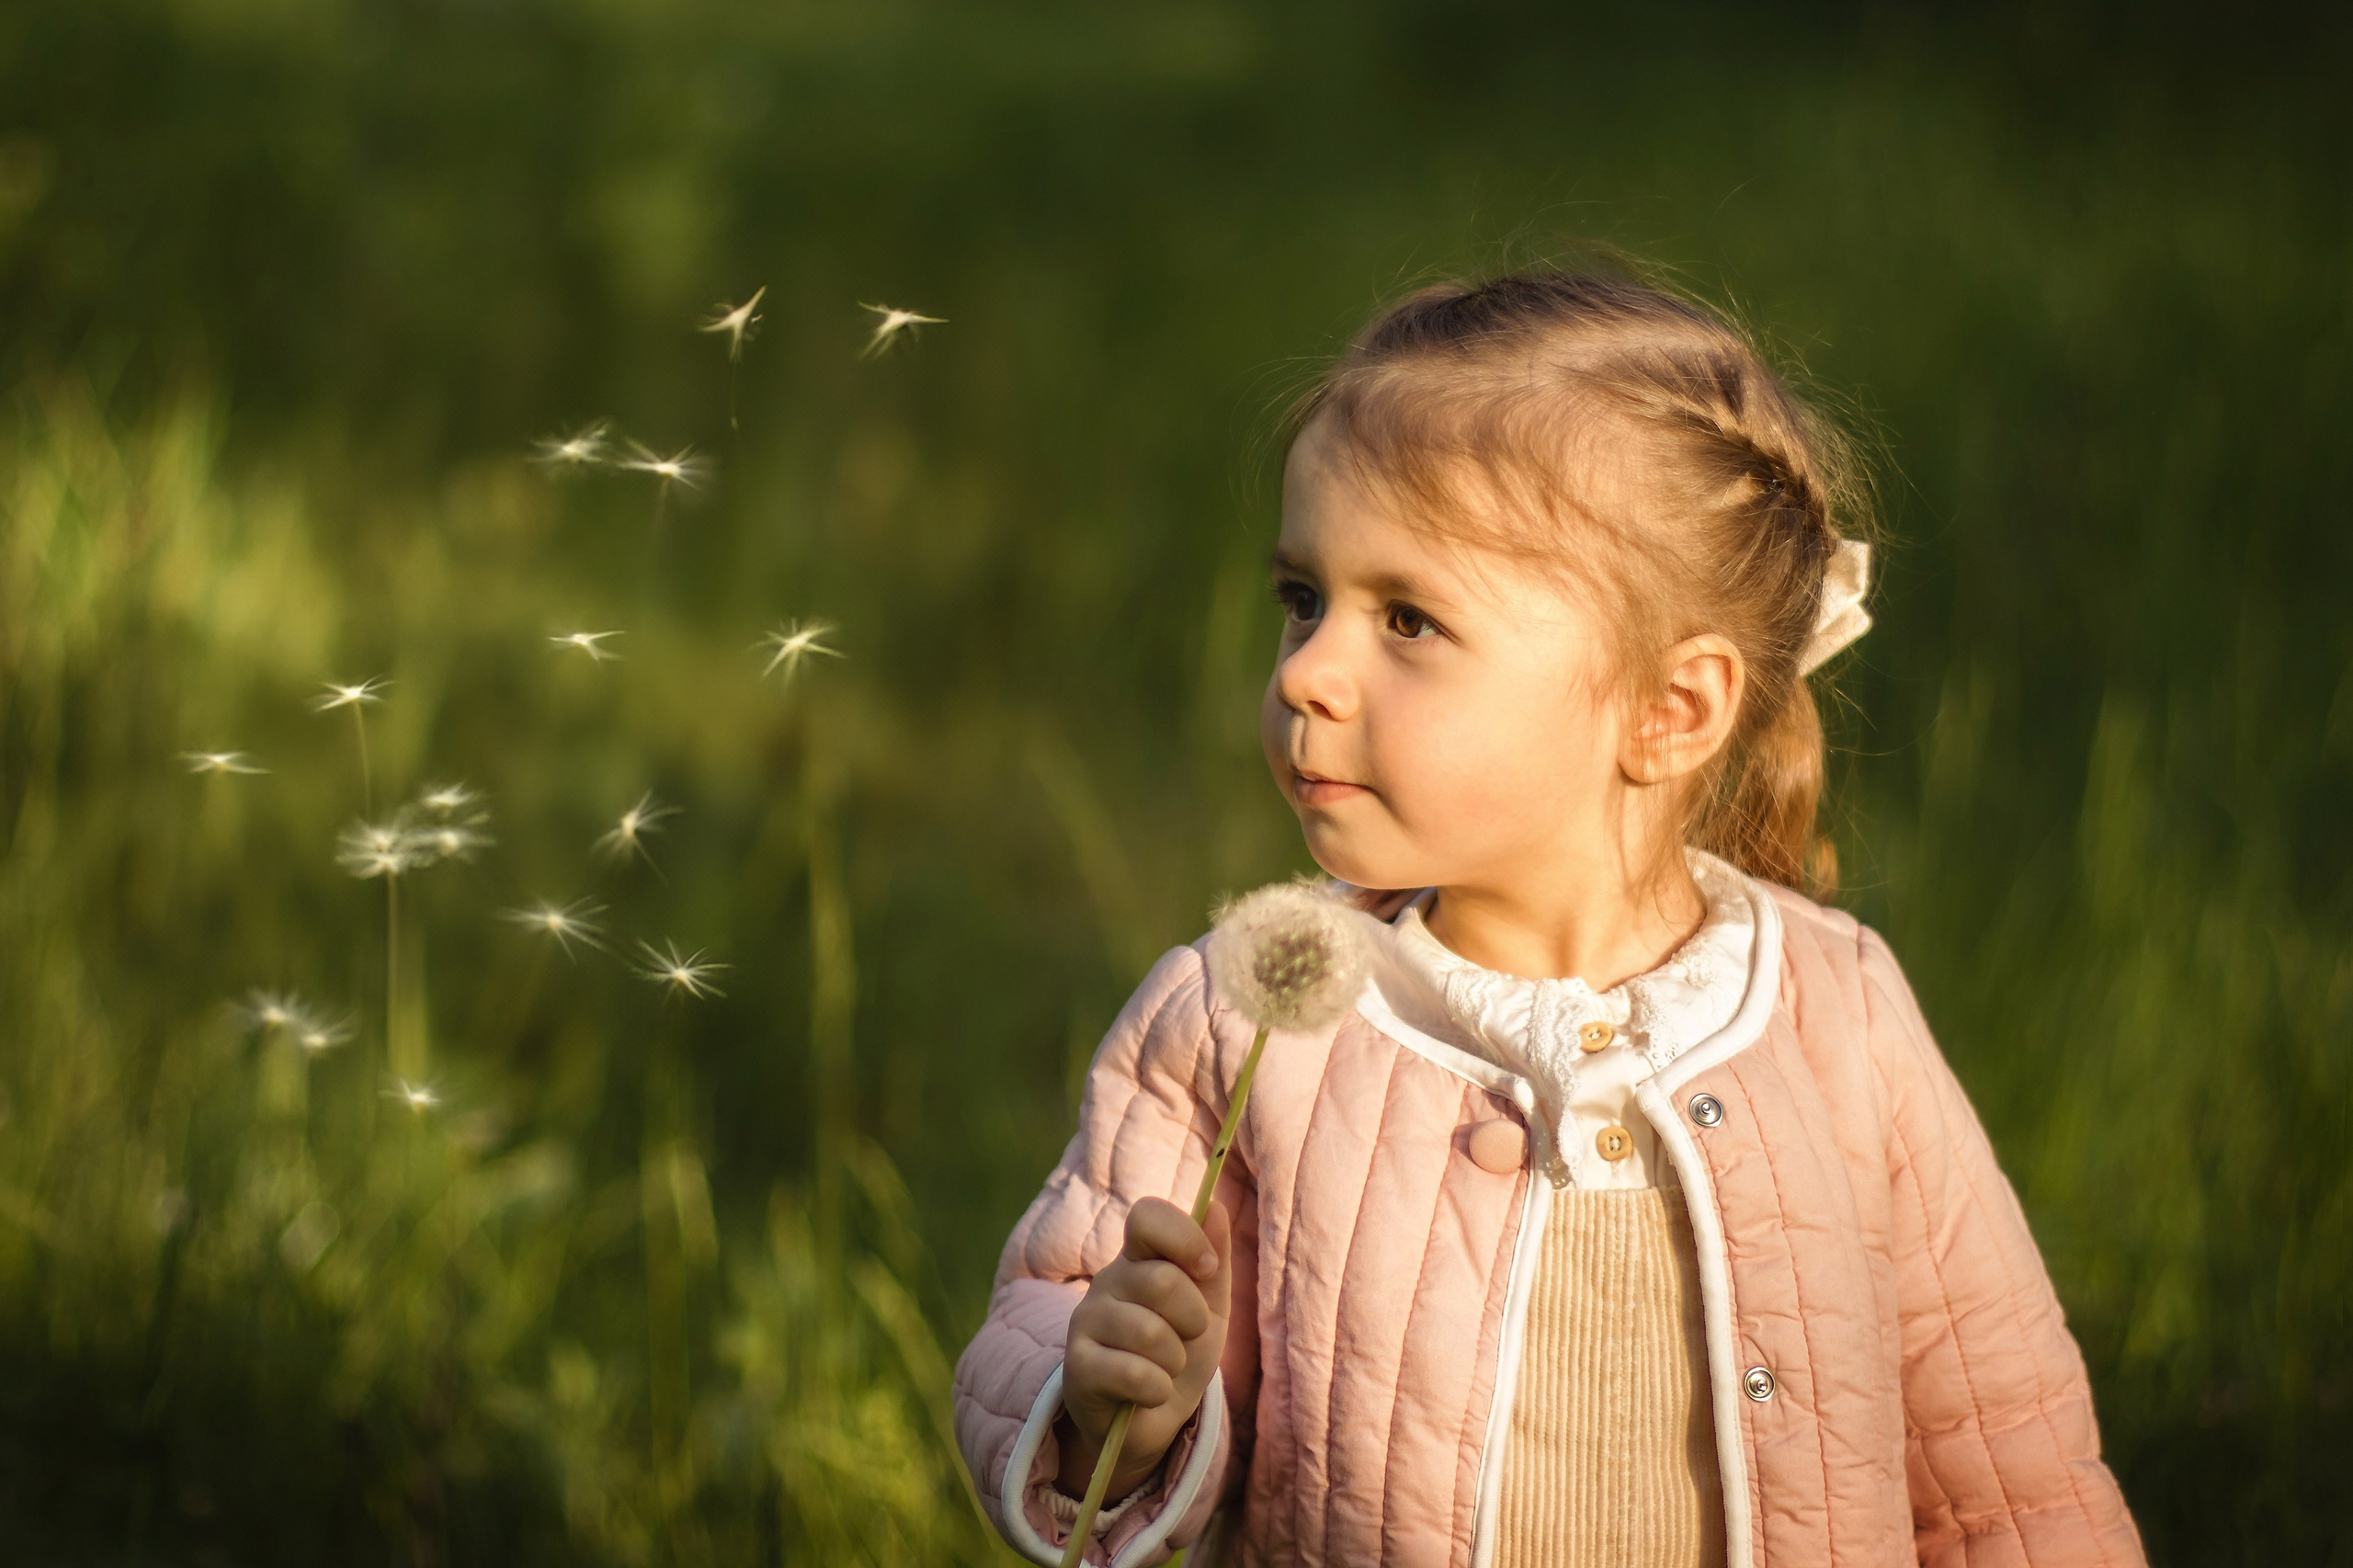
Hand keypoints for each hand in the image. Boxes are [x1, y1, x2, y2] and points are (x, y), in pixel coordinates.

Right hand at [1056, 1196, 1231, 1501]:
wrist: (1151, 1420)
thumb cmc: (1179, 1354)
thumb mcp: (1208, 1308)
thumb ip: (1213, 1260)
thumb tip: (1214, 1205)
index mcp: (1138, 1258)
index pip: (1147, 1216)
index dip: (1184, 1237)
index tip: (1207, 1269)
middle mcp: (1106, 1282)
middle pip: (1162, 1281)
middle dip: (1193, 1317)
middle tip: (1188, 1337)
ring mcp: (1086, 1322)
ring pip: (1150, 1332)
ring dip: (1176, 1360)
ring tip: (1167, 1367)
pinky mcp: (1077, 1367)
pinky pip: (1134, 1374)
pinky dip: (1158, 1389)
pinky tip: (1151, 1392)